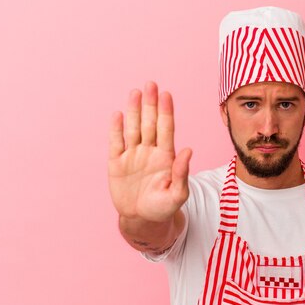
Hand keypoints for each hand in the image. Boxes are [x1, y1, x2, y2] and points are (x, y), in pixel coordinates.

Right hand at [108, 81, 191, 222]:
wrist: (142, 220)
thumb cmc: (163, 208)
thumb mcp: (177, 194)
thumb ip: (182, 173)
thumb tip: (188, 150)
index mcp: (166, 157)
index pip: (166, 129)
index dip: (166, 112)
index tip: (166, 94)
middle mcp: (150, 151)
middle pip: (150, 123)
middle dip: (150, 104)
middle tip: (151, 84)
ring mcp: (132, 155)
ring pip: (133, 128)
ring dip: (134, 111)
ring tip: (135, 92)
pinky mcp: (116, 163)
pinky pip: (116, 143)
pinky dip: (116, 129)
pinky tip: (118, 114)